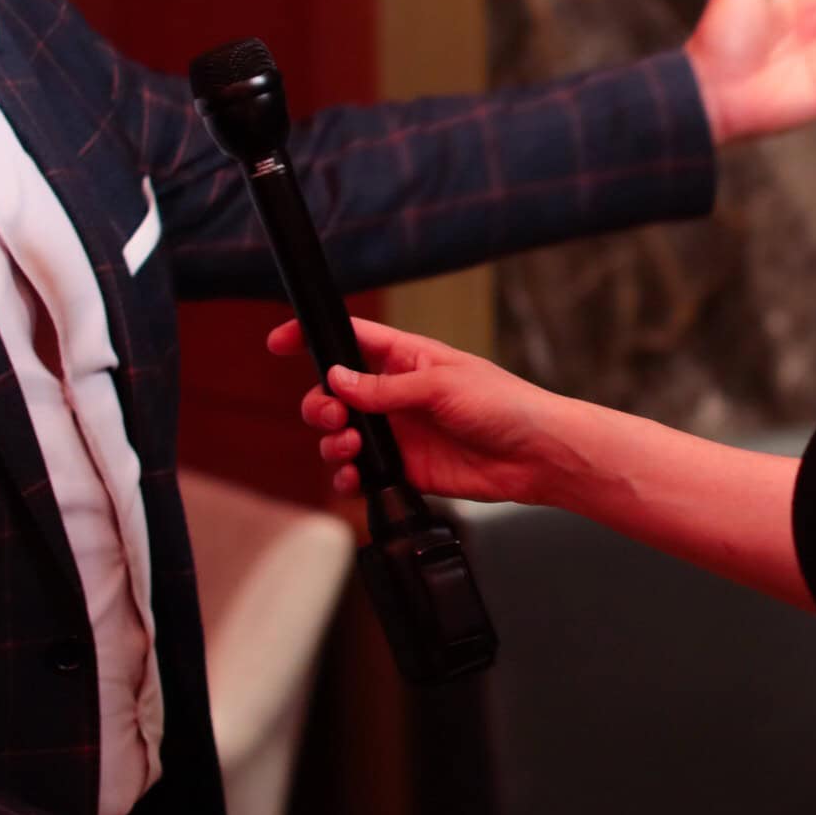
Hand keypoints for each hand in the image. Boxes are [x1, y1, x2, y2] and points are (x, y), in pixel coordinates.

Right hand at [275, 315, 575, 505]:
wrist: (537, 455)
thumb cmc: (506, 405)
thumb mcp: (442, 384)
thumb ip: (385, 387)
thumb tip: (337, 380)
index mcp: (408, 359)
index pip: (351, 340)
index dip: (311, 338)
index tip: (278, 343)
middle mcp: (398, 395)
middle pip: (334, 394)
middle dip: (320, 405)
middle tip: (332, 417)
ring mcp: (400, 433)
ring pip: (342, 435)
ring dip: (332, 442)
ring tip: (350, 447)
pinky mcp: (406, 469)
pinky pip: (361, 472)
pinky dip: (347, 475)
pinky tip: (352, 476)